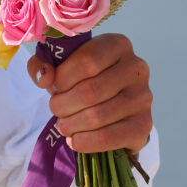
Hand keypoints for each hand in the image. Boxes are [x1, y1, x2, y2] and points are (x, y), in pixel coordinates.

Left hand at [28, 33, 151, 153]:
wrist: (110, 108)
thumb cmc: (80, 79)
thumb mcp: (59, 65)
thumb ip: (43, 64)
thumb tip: (44, 77)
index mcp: (117, 45)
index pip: (87, 60)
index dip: (63, 78)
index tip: (53, 87)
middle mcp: (136, 68)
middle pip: (90, 91)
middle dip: (63, 104)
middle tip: (55, 109)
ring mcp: (143, 97)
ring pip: (97, 116)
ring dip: (70, 124)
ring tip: (63, 124)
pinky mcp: (143, 125)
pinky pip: (108, 137)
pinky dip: (84, 141)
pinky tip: (74, 140)